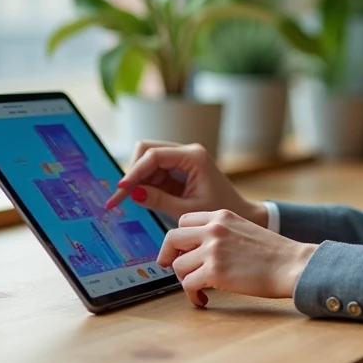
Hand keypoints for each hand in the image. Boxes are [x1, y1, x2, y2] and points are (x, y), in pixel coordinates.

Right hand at [104, 141, 267, 227]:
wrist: (240, 213)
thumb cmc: (218, 210)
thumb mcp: (187, 209)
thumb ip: (159, 200)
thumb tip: (133, 193)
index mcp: (193, 157)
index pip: (154, 155)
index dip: (134, 171)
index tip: (121, 189)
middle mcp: (186, 152)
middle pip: (147, 150)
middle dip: (133, 171)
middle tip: (121, 196)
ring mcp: (182, 159)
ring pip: (147, 160)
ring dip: (137, 178)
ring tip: (127, 201)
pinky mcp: (178, 169)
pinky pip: (154, 170)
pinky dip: (144, 183)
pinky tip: (140, 198)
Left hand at [160, 209, 317, 306]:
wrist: (292, 264)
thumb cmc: (274, 252)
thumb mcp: (244, 228)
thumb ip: (221, 232)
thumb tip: (199, 249)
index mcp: (221, 215)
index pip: (184, 221)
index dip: (179, 238)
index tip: (179, 250)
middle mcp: (214, 229)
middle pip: (172, 238)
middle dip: (167, 255)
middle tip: (169, 267)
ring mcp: (213, 249)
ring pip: (178, 265)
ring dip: (185, 280)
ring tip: (198, 289)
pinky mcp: (215, 271)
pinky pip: (188, 285)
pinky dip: (192, 295)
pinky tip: (203, 299)